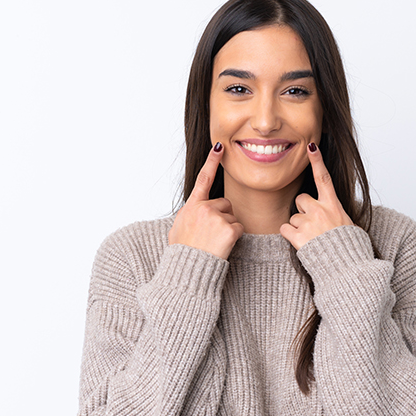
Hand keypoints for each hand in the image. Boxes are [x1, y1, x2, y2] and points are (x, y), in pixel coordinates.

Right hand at [168, 143, 242, 258]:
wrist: (187, 270)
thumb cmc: (182, 253)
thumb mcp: (178, 229)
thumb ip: (188, 216)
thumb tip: (192, 213)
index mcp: (191, 206)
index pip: (203, 178)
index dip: (212, 161)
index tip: (219, 146)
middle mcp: (203, 208)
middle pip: (224, 204)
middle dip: (222, 217)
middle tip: (210, 235)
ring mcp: (216, 218)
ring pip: (232, 217)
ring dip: (227, 228)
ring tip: (213, 242)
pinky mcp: (228, 229)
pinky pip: (238, 229)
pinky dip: (233, 238)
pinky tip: (221, 246)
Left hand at [279, 143, 353, 249]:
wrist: (347, 267)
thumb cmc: (350, 248)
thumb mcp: (350, 226)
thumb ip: (339, 217)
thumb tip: (339, 218)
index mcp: (334, 205)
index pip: (323, 178)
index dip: (317, 161)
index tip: (311, 146)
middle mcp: (320, 210)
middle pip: (301, 200)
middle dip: (303, 210)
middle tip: (313, 226)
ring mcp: (308, 222)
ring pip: (293, 217)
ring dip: (298, 227)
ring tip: (312, 239)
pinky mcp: (298, 236)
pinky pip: (284, 229)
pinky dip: (289, 236)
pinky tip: (301, 243)